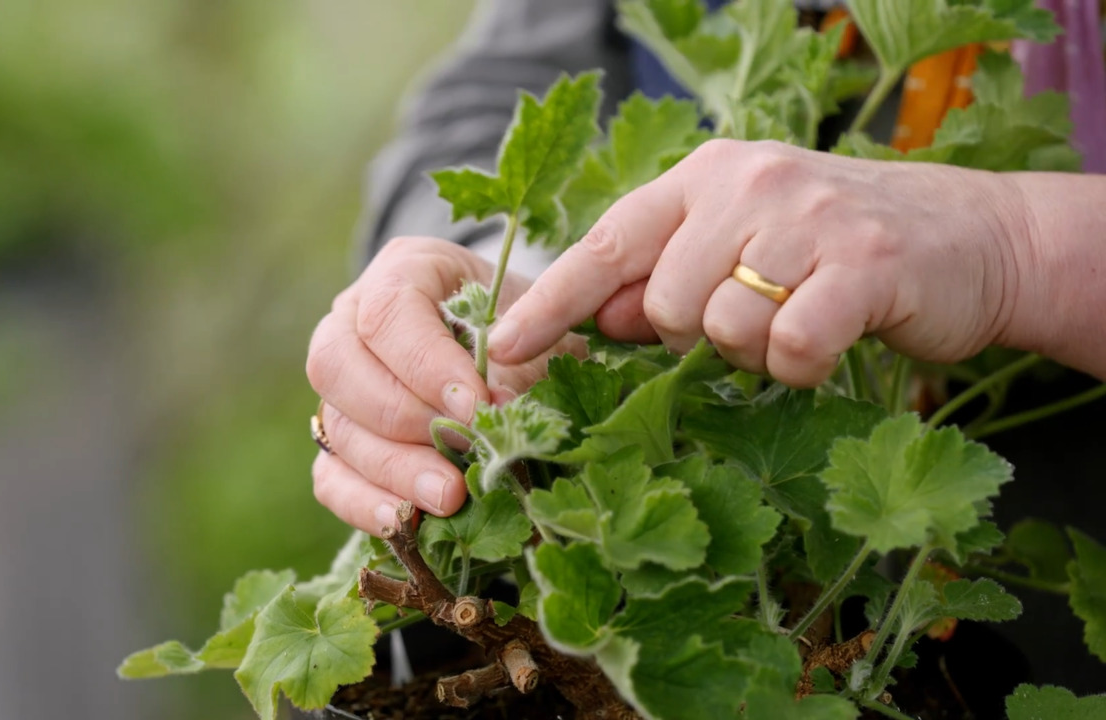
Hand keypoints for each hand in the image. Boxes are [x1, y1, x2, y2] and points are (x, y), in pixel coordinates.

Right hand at [306, 236, 571, 534]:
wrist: (531, 357)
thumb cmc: (535, 334)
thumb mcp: (540, 335)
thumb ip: (517, 368)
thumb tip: (490, 421)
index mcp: (404, 272)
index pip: (388, 313)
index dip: (426, 366)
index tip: (477, 408)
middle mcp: (354, 319)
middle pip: (337, 366)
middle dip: (403, 418)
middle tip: (462, 453)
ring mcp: (341, 383)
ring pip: (336, 425)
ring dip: (392, 468)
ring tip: (450, 498)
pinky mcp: (343, 440)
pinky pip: (331, 476)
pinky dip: (363, 504)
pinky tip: (405, 522)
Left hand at [489, 139, 1029, 385]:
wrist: (969, 238)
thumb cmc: (836, 250)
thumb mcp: (741, 246)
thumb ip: (665, 276)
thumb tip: (593, 319)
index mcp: (706, 177)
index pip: (607, 242)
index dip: (553, 302)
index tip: (503, 349)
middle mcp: (748, 183)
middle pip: (662, 302)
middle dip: (691, 336)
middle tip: (747, 319)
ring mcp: (807, 218)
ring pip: (721, 329)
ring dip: (752, 353)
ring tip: (794, 321)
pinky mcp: (863, 264)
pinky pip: (789, 349)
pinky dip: (801, 367)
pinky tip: (830, 339)